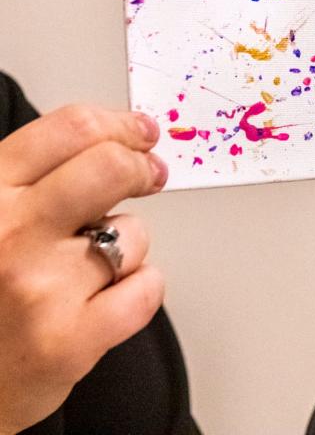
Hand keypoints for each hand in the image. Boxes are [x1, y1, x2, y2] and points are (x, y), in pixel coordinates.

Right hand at [0, 105, 167, 433]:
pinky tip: (104, 300)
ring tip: (86, 269)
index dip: (120, 126)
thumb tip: (117, 139)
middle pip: (112, 167)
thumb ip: (31, 178)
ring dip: (125, 246)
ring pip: (132, 234)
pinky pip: (146, 288)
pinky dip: (138, 290)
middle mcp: (7, 233)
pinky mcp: (69, 340)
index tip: (141, 133)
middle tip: (148, 176)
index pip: (71, 128)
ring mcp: (39, 287)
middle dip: (141, 168)